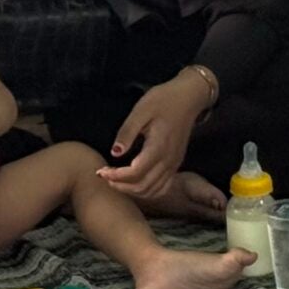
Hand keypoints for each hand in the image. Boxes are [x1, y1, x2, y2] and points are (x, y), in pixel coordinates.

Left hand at [99, 73, 207, 198]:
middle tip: (104, 176)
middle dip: (120, 185)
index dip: (116, 176)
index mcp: (158, 147)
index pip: (135, 172)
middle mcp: (168, 160)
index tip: (100, 171)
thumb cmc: (163, 100)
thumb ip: (127, 133)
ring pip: (152, 190)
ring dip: (132, 190)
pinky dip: (146, 191)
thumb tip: (114, 153)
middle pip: (143, 186)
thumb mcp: (141, 111)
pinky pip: (162, 187)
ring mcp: (174, 164)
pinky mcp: (175, 164)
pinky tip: (133, 183)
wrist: (188, 98)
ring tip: (115, 180)